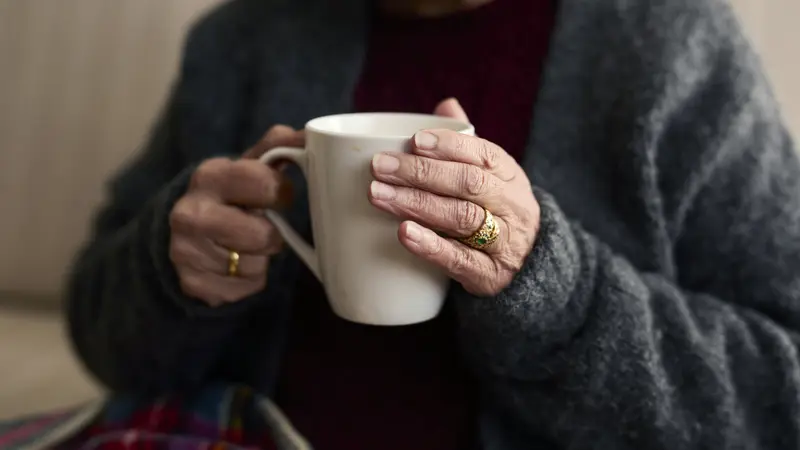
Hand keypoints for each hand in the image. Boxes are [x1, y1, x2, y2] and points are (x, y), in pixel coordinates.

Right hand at [169, 125, 301, 305]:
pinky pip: (244, 289)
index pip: (264, 182)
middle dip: (272, 233)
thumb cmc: (231, 195)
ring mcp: (185, 251)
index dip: (282, 192)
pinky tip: (235, 266)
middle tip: (263, 224)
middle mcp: (189, 213)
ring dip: (261, 259)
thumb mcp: (250, 166)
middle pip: (264, 234)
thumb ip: (279, 147)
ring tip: (246, 245)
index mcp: (210, 175)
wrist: (185, 234)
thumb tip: (309, 134)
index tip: (280, 196)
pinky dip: (249, 281)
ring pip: (256, 265)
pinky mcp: (192, 284)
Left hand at [368, 99, 539, 295]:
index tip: (414, 140)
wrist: (530, 268)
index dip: (448, 145)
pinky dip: (430, 245)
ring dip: (416, 203)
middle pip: (468, 183)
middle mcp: (512, 206)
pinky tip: (405, 233)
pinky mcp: (490, 275)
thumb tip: (446, 104)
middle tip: (379, 167)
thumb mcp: (491, 179)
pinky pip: (459, 259)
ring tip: (379, 195)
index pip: (484, 154)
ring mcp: (505, 242)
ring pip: (461, 217)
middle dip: (420, 172)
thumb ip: (466, 144)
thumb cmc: (496, 213)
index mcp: (510, 176)